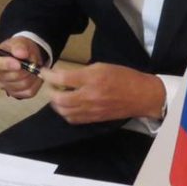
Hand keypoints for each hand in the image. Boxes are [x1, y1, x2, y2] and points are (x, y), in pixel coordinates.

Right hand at [0, 35, 45, 99]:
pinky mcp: (15, 93)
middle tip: (32, 61)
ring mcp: (4, 86)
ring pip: (22, 85)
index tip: (18, 63)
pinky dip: (35, 83)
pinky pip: (28, 92)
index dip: (5, 64)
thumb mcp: (19, 42)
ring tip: (33, 67)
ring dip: (31, 75)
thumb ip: (19, 46)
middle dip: (25, 69)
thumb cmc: (18, 48)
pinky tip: (34, 75)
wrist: (26, 56)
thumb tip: (21, 53)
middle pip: (10, 76)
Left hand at [41, 62, 165, 125]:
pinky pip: (73, 119)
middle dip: (50, 91)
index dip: (49, 75)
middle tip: (50, 84)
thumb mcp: (102, 66)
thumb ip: (81, 71)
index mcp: (93, 79)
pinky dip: (65, 113)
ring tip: (57, 95)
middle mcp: (90, 96)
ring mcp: (91, 110)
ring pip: (64, 111)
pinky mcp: (94, 119)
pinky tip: (67, 105)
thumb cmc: (123, 77)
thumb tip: (63, 74)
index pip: (63, 79)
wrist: (142, 96)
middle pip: (59, 99)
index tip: (44, 71)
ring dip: (56, 103)